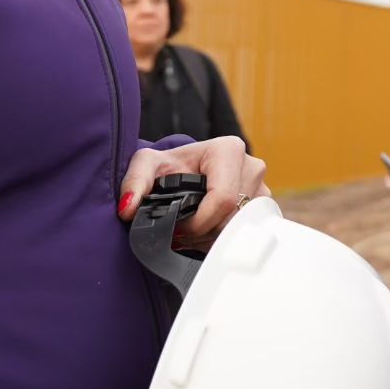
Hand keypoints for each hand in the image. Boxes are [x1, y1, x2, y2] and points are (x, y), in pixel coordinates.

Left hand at [117, 136, 268, 250]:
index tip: (177, 230)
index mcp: (228, 150)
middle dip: (202, 233)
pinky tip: (205, 232)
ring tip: (191, 232)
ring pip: (239, 228)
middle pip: (231, 217)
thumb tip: (127, 209)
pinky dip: (223, 238)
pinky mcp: (262, 205)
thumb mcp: (146, 165)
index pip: (221, 199)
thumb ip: (134, 183)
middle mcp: (251, 166)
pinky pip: (245, 231)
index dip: (198, 223)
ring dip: (212, 238)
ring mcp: (260, 186)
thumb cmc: (168, 166)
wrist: (185, 169)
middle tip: (180, 234)